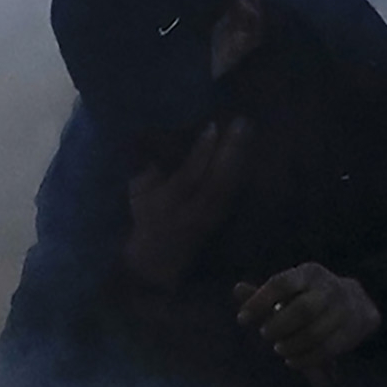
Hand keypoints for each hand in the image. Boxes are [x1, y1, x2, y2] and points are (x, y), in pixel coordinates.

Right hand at [121, 120, 244, 286]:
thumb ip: (149, 171)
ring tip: (248, 132)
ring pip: (229, 187)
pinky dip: (241, 172)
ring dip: (240, 158)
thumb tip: (164, 143)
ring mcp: (209, 218)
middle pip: (216, 181)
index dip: (200, 153)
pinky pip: (233, 194)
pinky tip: (249, 152)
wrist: (155, 263)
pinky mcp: (220, 221)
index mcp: (167, 204)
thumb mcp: (137, 194)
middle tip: (241, 123)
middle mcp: (192, 212)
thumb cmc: (144, 220)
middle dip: (230, 151)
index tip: (211, 126)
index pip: (187, 176)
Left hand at [234, 262, 380, 374]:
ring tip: (280, 349)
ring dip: (292, 345)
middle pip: (303, 310)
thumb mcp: (289, 291)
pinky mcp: (352, 331)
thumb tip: (237, 289)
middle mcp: (329, 288)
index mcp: (309, 273)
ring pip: (315, 333)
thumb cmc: (310, 298)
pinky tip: (292, 361)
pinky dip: (305, 359)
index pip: (282, 284)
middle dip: (279, 326)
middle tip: (265, 334)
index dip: (259, 301)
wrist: (356, 305)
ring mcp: (344, 310)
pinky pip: (327, 350)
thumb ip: (263, 294)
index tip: (241, 319)